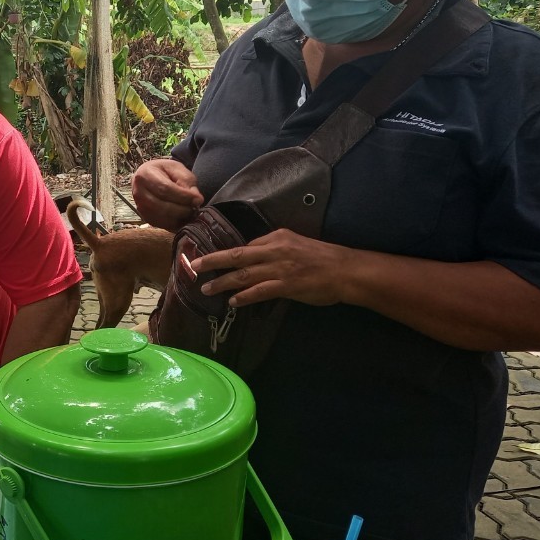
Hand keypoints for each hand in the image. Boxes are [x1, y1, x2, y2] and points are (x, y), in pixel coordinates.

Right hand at [131, 159, 203, 230]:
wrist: (149, 177)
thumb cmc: (164, 172)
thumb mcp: (177, 169)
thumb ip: (186, 181)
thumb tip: (196, 200)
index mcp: (145, 175)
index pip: (165, 189)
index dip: (183, 196)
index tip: (198, 199)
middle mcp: (138, 193)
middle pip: (163, 206)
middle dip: (183, 209)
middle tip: (196, 208)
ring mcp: (140, 207)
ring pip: (162, 218)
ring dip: (180, 218)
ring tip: (191, 213)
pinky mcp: (145, 218)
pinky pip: (162, 225)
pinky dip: (175, 224)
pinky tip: (183, 218)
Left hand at [195, 229, 350, 307]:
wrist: (346, 270)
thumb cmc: (323, 258)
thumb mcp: (296, 244)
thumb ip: (274, 250)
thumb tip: (255, 259)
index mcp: (276, 237)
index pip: (245, 244)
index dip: (225, 253)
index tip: (209, 258)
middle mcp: (274, 249)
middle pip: (236, 254)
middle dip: (213, 260)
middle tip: (194, 265)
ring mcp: (279, 267)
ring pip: (243, 274)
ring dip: (222, 282)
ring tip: (206, 288)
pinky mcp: (286, 284)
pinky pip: (259, 291)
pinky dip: (244, 296)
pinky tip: (232, 302)